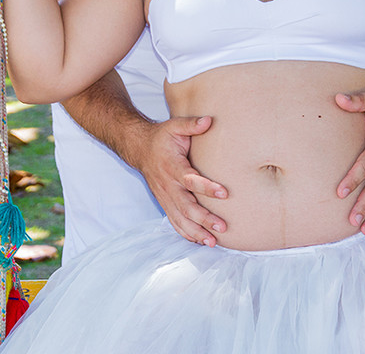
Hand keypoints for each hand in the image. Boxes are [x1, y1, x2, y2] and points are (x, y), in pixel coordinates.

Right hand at [133, 115, 228, 246]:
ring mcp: (165, 196)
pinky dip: (186, 233)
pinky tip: (200, 242)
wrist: (139, 148)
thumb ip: (192, 124)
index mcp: (172, 166)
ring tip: (213, 242)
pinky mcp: (165, 203)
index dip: (206, 187)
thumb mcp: (175, 126)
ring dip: (196, 232)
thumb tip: (209, 120)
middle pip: (185, 206)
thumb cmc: (162, 137)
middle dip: (203, 218)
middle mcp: (168, 185)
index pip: (190, 180)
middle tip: (222, 227)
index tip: (225, 193)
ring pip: (179, 218)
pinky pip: (174, 221)